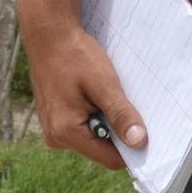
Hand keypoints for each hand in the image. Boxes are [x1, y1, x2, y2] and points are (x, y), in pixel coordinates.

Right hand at [20, 16, 147, 170]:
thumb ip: (120, 114)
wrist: (48, 33)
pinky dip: (93, 114)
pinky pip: (82, 127)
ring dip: (105, 121)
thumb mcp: (103, 83)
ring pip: (92, 138)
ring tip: (103, 94)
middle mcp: (56, 138)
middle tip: (120, 101)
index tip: (143, 127)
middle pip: (101, 149)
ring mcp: (53, 130)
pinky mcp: (54, 120)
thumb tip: (139, 143)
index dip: (130, 147)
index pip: (110, 159)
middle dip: (116, 130)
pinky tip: (92, 93)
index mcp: (66, 133)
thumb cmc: (75, 55)